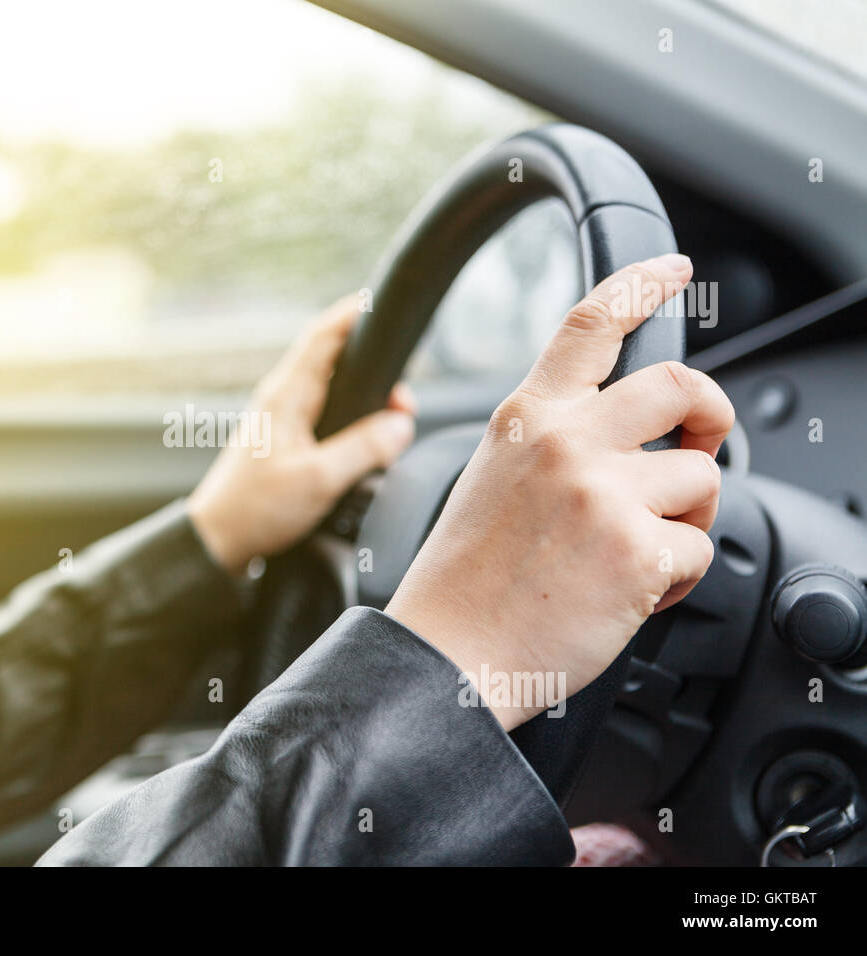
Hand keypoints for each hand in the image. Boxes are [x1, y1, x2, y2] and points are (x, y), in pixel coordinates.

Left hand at [189, 296, 416, 574]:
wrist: (216, 540)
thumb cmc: (256, 509)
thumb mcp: (319, 480)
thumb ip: (365, 449)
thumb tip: (401, 424)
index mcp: (287, 395)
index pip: (324, 335)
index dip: (354, 313)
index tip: (382, 302)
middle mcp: (281, 398)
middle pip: (333, 359)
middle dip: (374, 368)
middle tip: (403, 400)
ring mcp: (280, 418)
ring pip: (331, 389)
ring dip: (364, 398)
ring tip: (392, 423)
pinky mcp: (282, 440)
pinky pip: (324, 414)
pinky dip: (350, 419)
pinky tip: (363, 443)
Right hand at [386, 254, 733, 731]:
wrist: (448, 650)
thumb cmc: (466, 578)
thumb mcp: (492, 477)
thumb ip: (552, 441)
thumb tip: (630, 441)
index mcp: (527, 418)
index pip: (590, 324)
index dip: (640, 284)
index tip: (671, 270)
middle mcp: (567, 441)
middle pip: (681, 385)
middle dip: (711, 413)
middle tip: (703, 443)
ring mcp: (604, 492)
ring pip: (701, 477)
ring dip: (686, 516)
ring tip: (641, 550)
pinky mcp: (637, 549)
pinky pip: (699, 546)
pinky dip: (678, 575)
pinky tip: (632, 591)